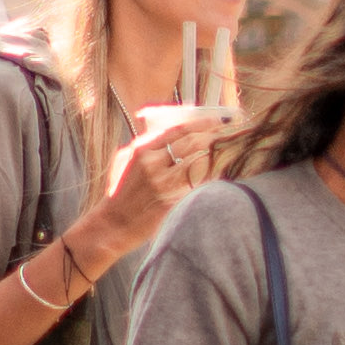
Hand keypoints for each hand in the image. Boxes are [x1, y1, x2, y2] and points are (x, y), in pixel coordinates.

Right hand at [91, 106, 222, 254]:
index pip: (177, 129)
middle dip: (215, 136)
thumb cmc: (120, 193)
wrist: (114, 224)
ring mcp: (163, 182)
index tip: (217, 120)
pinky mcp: (172, 201)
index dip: (201, 123)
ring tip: (231, 151)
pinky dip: (212, 176)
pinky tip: (222, 172)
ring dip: (217, 155)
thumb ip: (147, 146)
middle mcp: (152, 162)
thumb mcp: (125, 162)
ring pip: (199, 162)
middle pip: (192, 143)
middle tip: (230, 134)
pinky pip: (199, 184)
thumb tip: (173, 133)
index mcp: (141, 149)